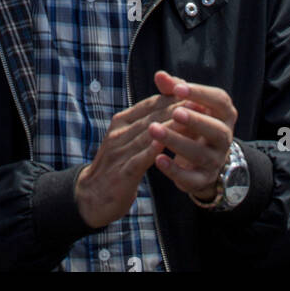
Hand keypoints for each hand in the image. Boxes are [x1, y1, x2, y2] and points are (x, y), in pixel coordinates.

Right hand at [74, 86, 183, 228]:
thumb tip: (166, 109)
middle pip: (151, 116)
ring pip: (147, 135)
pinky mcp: (122, 172)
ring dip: (169, 126)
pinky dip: (151, 151)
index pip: (150, 104)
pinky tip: (164, 146)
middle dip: (176, 108)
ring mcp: (119, 151)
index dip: (171, 99)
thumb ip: (144, 125)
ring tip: (190, 119)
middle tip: (198, 102)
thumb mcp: (127, 140)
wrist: (91, 196)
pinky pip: (139, 159)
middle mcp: (119, 133)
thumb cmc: (115, 166)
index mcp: (121, 122)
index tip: (193, 94)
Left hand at [148, 70, 236, 200]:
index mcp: (224, 115)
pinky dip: (174, 170)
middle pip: (216, 130)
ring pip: (201, 154)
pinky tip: (158, 159)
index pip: (220, 101)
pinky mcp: (203, 180)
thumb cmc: (192, 123)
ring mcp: (215, 161)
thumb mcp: (186, 105)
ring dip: (177, 142)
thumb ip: (173, 89)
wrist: (200, 161)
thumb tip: (160, 75)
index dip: (201, 93)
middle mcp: (224, 138)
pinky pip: (191, 178)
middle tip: (175, 112)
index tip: (178, 88)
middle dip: (196, 120)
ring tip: (154, 130)